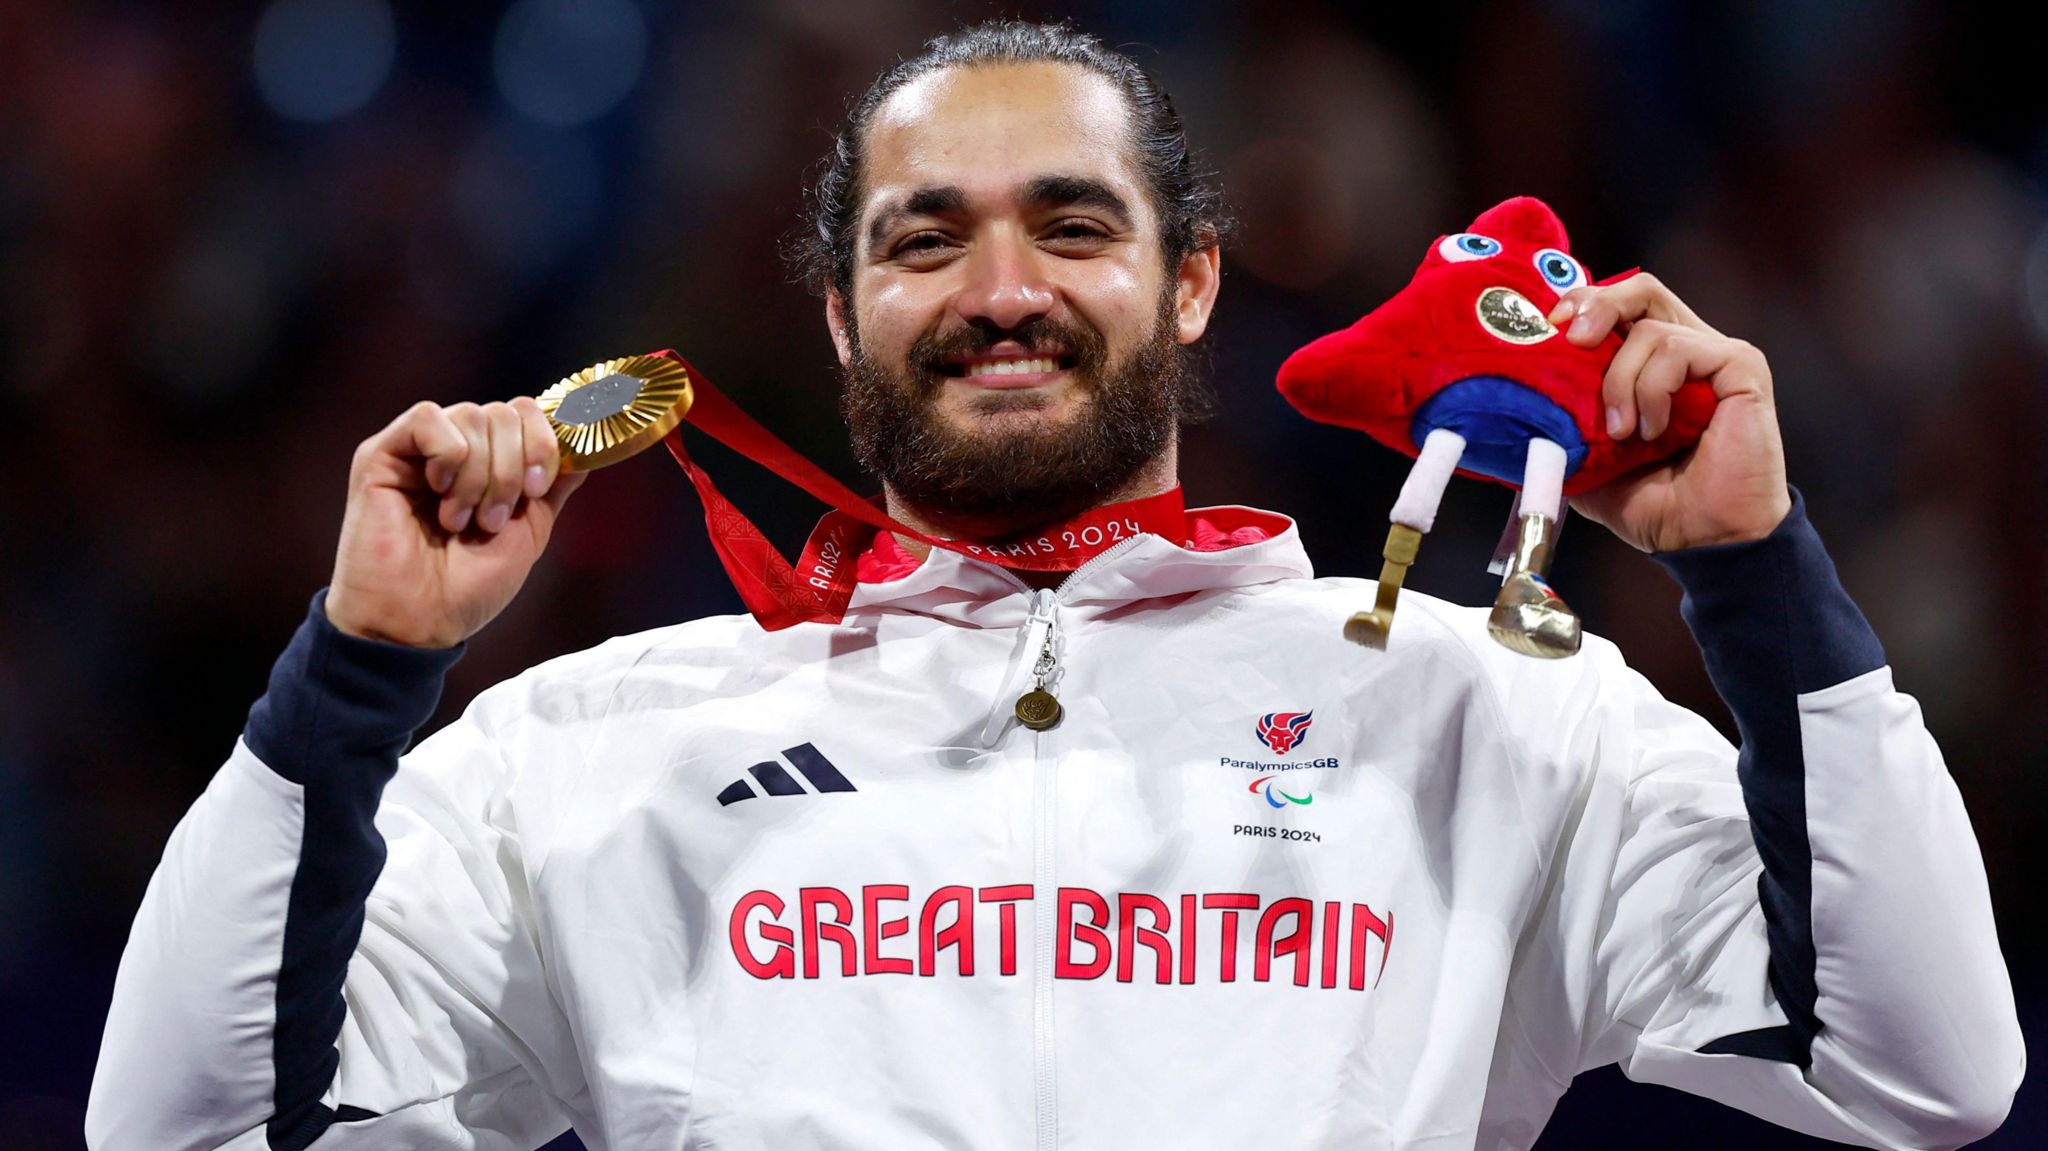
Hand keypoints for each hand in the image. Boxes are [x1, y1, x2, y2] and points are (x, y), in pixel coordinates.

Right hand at [325, 397, 585, 647]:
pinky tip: (439, 493)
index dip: (542, 443)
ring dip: (479, 475)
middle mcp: (454, 449)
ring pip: (472, 416)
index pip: (525, 413)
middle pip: (503, 413)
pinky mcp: (381, 454)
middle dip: (511, 469)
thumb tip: (583, 447)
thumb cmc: (469, 585)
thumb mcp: (529, 530)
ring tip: (462, 521)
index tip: (537, 490)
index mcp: (488, 464)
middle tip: (492, 520)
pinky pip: (427, 417)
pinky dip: (447, 454)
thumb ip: (553, 485)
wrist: (420, 620)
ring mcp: (418, 450)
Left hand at [1547, 274, 1790, 551]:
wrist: (1700, 538)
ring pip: (1650, 328)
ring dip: (1620, 381)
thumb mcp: (1586, 460)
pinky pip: (1680, 349)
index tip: (1549, 327)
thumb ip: (1558, 426)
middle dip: (1598, 306)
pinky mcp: (1740, 367)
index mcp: (1650, 363)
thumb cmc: (1652, 501)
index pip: (1616, 306)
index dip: (1582, 304)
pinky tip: (1653, 431)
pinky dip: (1653, 389)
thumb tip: (1506, 410)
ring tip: (1620, 433)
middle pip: (1640, 289)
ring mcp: (1715, 355)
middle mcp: (1685, 349)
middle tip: (1573, 341)